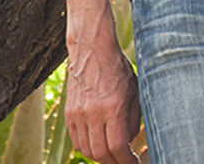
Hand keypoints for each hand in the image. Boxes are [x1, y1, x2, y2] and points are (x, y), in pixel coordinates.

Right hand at [65, 42, 141, 163]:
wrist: (92, 50)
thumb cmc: (118, 70)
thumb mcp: (135, 92)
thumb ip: (133, 119)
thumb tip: (130, 143)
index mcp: (114, 107)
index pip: (118, 147)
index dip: (127, 161)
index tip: (133, 163)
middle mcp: (93, 113)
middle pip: (101, 153)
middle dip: (114, 162)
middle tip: (124, 161)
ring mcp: (78, 114)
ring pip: (86, 149)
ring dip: (100, 157)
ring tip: (112, 155)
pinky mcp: (69, 113)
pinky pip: (76, 140)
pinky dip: (87, 147)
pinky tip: (98, 144)